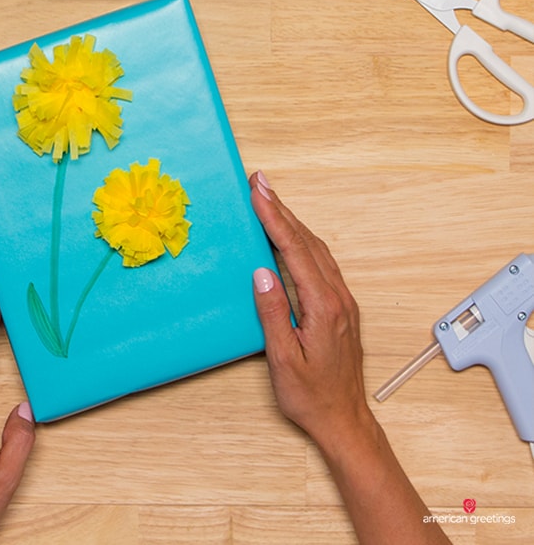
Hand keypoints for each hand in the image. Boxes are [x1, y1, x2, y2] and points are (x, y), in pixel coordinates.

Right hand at [249, 172, 449, 544]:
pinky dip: (301, 241)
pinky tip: (289, 237)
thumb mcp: (284, 360)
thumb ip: (274, 314)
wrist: (344, 419)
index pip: (294, 250)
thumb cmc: (311, 396)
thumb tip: (262, 273)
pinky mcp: (340, 308)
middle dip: (281, 209)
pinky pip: (320, 263)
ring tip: (270, 200)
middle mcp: (337, 297)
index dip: (274, 218)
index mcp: (323, 306)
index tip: (257, 193)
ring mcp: (342, 301)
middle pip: (307, 242)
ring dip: (292, 222)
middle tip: (260, 182)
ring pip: (316, 249)